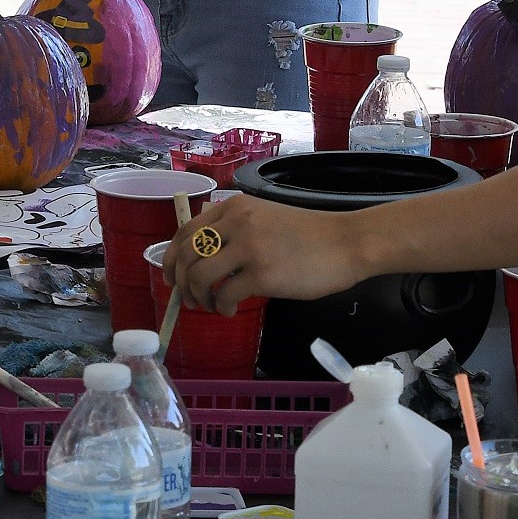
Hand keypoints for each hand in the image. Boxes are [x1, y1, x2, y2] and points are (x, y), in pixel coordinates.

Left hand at [164, 194, 369, 314]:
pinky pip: (224, 296)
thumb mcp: (264, 218)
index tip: (172, 278)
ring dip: (199, 298)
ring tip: (212, 307)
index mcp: (234, 207)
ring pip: (199, 277)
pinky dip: (221, 308)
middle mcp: (236, 222)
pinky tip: (231, 311)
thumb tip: (204, 259)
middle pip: (186, 255)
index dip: (171, 258)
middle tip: (189, 300)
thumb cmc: (310, 234)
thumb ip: (235, 229)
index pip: (185, 231)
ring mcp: (248, 248)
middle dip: (181, 283)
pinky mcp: (262, 274)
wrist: (346, 243)